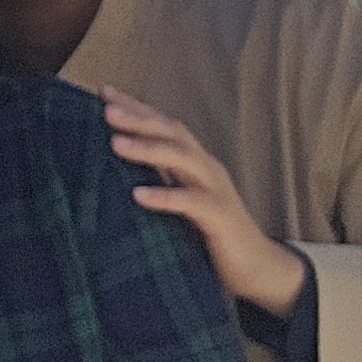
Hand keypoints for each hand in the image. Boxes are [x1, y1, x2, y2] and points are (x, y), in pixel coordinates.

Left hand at [102, 88, 305, 313]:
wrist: (257, 268)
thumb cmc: (211, 236)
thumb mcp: (181, 205)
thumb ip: (160, 184)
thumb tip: (113, 175)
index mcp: (195, 164)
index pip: (165, 126)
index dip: (138, 108)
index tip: (104, 92)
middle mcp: (207, 169)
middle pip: (174, 133)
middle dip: (139, 119)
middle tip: (106, 109)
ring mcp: (216, 191)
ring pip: (183, 159)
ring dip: (148, 149)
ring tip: (115, 144)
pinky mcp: (221, 218)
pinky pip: (192, 202)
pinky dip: (165, 196)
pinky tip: (138, 195)